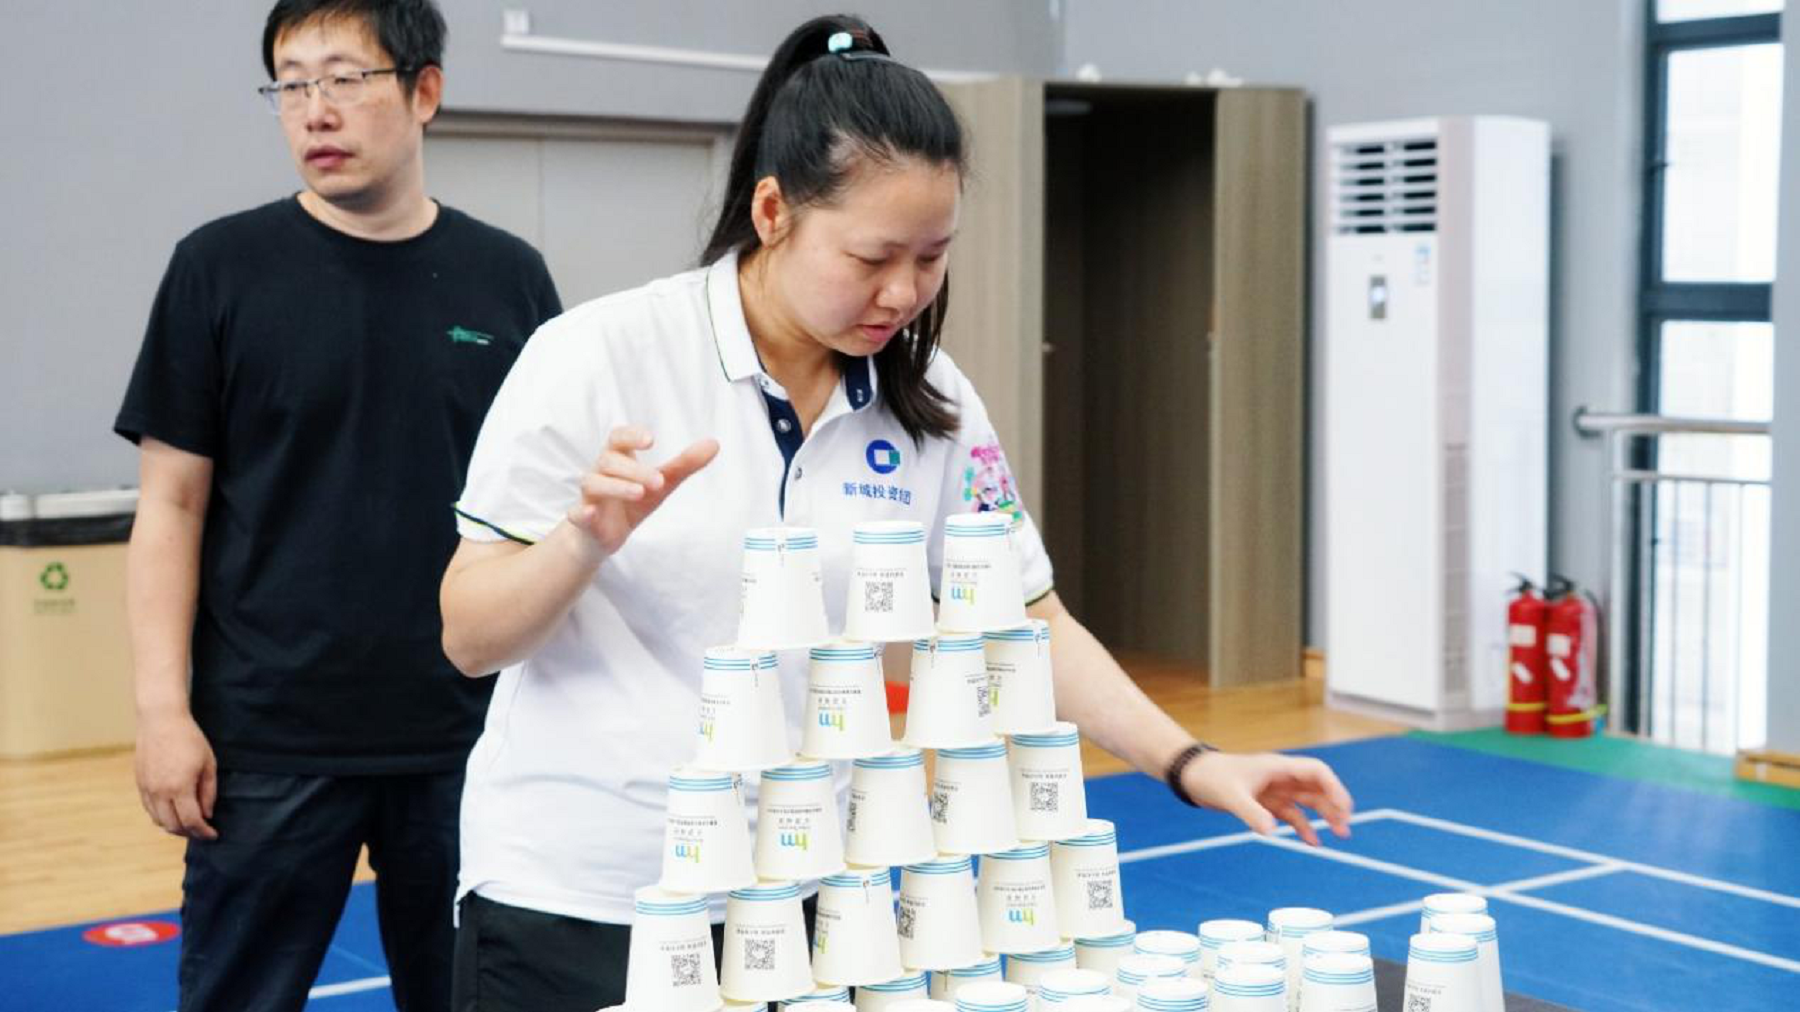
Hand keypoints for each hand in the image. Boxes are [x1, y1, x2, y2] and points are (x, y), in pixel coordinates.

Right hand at [134, 709, 217, 840]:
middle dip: (189, 833)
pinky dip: (162, 816)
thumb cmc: (189, 739)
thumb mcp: (208, 763)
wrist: (160, 721)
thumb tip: (207, 814)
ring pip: (159, 821)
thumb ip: (208, 792)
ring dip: (174, 826)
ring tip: (189, 822)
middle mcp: (160, 792)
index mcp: (180, 787)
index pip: (191, 821)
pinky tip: (174, 811)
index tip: (213, 834)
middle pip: (173, 826)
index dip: (204, 832)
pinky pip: (150, 809)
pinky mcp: (139, 784)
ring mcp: (147, 789)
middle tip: (202, 831)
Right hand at [568, 426, 719, 555]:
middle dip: (635, 469)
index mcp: (618, 460)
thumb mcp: (660, 485)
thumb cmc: (631, 503)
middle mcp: (600, 473)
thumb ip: (684, 465)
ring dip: (616, 486)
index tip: (651, 439)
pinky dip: (582, 512)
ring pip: (593, 483)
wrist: (601, 537)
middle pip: (609, 460)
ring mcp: (589, 496)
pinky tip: (591, 512)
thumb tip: (714, 444)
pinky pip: (576, 513)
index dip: (632, 435)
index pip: (618, 438)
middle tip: (659, 481)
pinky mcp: (582, 520)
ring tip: (640, 493)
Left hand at [1181, 751, 1352, 845]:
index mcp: (1278, 768)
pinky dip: (1304, 827)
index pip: (1316, 772)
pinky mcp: (1266, 802)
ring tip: (1341, 835)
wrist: (1192, 777)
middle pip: (1317, 788)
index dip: (1334, 788)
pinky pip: (1292, 814)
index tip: (1344, 808)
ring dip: (1325, 816)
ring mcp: (1274, 789)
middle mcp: (1280, 777)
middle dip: (1334, 805)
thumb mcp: (1231, 796)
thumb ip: (1251, 813)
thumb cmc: (1211, 778)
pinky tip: (1314, 842)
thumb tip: (1271, 831)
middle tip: (1346, 828)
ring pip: (1308, 802)